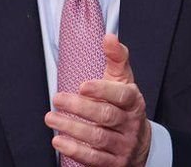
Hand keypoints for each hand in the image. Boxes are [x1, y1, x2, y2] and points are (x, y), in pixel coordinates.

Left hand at [45, 34, 150, 166]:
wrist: (140, 143)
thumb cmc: (125, 106)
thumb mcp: (123, 81)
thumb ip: (116, 58)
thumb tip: (109, 36)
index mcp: (133, 101)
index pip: (121, 95)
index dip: (102, 90)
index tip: (82, 85)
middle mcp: (130, 124)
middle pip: (106, 116)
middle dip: (79, 108)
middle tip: (57, 99)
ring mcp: (122, 145)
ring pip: (98, 138)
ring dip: (72, 128)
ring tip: (51, 118)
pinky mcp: (114, 163)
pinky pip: (94, 159)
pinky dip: (75, 151)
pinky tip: (59, 141)